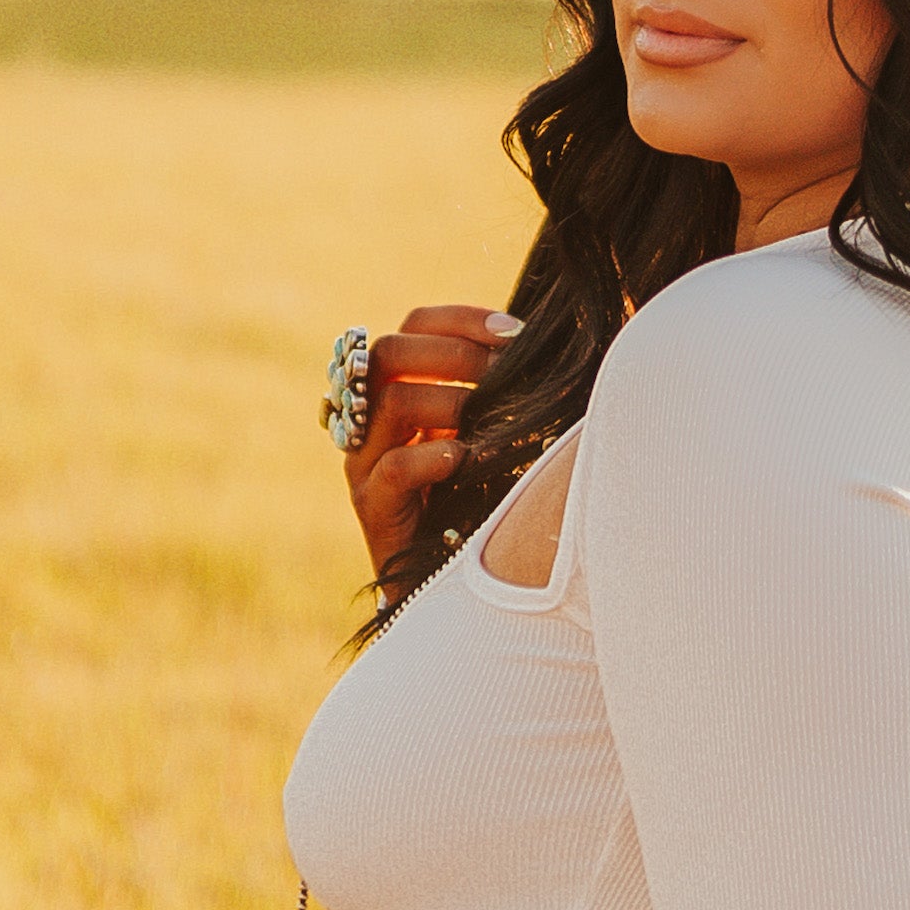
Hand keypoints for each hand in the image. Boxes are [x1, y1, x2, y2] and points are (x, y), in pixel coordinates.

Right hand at [343, 302, 522, 576]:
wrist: (448, 590)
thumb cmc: (477, 503)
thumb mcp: (484, 435)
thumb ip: (496, 393)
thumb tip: (545, 348)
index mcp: (397, 390)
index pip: (413, 326)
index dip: (460, 319)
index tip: (512, 331)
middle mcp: (370, 420)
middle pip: (389, 351)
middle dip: (455, 354)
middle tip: (503, 374)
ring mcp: (364, 464)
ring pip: (390, 403)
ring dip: (450, 401)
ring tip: (489, 418)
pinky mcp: (373, 509)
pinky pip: (393, 468)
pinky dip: (433, 457)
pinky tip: (465, 460)